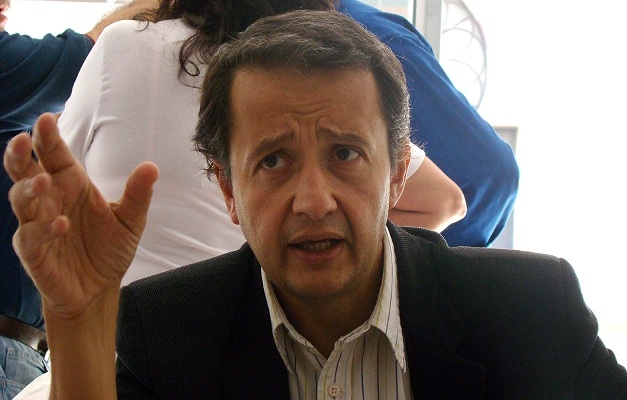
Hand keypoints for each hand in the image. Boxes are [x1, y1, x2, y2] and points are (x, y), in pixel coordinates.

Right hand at [4, 113, 158, 318]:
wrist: (99, 288)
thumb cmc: (108, 248)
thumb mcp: (130, 220)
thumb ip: (137, 194)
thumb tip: (151, 167)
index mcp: (71, 185)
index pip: (55, 155)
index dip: (48, 138)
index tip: (47, 120)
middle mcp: (50, 200)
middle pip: (26, 171)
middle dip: (20, 155)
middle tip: (22, 141)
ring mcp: (37, 224)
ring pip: (20, 199)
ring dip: (28, 188)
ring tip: (43, 181)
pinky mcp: (33, 252)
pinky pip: (30, 236)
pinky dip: (43, 230)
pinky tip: (61, 225)